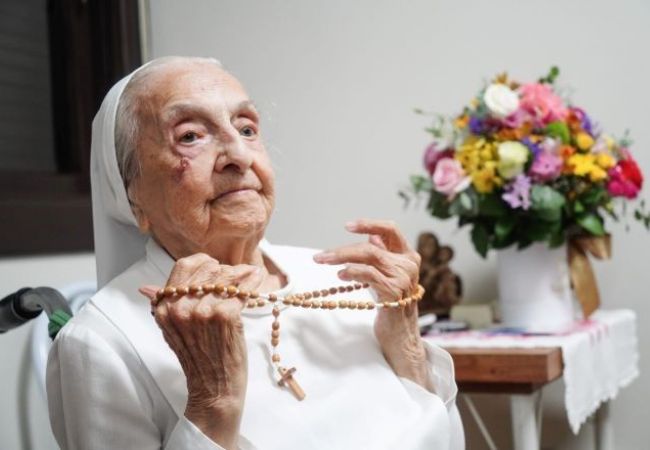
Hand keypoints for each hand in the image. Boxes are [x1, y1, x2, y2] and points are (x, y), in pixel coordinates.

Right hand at [139, 253, 263, 449]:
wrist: (213, 388)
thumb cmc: (197, 358)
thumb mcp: (172, 331)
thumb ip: (163, 305)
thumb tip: (146, 287)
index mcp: (164, 308)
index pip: (183, 266)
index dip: (203, 263)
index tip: (215, 268)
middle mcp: (180, 307)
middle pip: (207, 269)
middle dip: (224, 270)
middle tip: (237, 274)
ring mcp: (202, 311)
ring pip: (225, 278)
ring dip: (241, 275)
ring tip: (249, 275)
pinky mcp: (224, 316)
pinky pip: (241, 290)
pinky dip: (252, 283)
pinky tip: (256, 281)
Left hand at [313, 220, 432, 390]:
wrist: (401, 335)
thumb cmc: (390, 304)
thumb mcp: (387, 276)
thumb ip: (383, 255)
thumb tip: (371, 236)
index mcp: (408, 255)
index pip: (391, 230)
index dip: (369, 224)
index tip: (347, 226)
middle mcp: (409, 264)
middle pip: (372, 246)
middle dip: (343, 249)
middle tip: (320, 256)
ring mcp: (404, 278)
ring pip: (369, 256)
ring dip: (341, 258)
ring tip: (323, 262)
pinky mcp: (394, 292)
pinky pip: (369, 274)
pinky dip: (352, 271)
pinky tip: (340, 274)